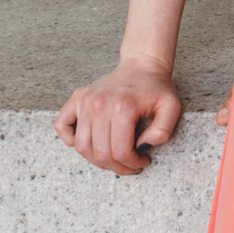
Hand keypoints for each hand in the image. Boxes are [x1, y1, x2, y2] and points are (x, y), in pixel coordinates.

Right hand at [56, 57, 183, 174]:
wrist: (142, 65)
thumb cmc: (156, 88)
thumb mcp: (172, 108)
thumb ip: (162, 131)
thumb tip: (141, 148)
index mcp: (123, 106)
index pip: (120, 152)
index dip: (132, 164)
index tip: (142, 161)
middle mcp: (100, 103)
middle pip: (100, 153)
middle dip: (117, 167)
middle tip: (130, 164)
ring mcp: (85, 100)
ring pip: (81, 146)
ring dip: (97, 160)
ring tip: (114, 157)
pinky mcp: (77, 98)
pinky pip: (62, 126)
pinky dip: (70, 139)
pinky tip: (91, 141)